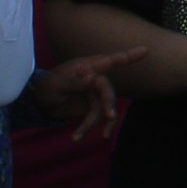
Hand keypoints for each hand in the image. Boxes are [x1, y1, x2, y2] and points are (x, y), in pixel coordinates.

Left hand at [22, 47, 143, 140]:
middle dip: (108, 104)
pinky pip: (98, 117)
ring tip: (83, 135)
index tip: (146, 51)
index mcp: (87, 67)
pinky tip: (79, 136)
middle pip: (108, 91)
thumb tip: (91, 77)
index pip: (109, 61)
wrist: (40, 102)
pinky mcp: (92, 107)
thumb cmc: (47, 86)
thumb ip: (73, 81)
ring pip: (104, 108)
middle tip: (108, 116)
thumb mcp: (56, 84)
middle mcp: (94, 79)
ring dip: (96, 122)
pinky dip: (92, 128)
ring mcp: (95, 93)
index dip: (128, 56)